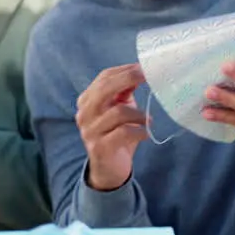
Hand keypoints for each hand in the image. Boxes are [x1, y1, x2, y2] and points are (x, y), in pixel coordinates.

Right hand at [76, 64, 147, 191]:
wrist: (108, 168)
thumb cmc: (117, 133)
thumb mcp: (120, 108)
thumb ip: (125, 91)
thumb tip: (140, 70)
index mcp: (88, 100)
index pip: (104, 77)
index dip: (126, 69)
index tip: (146, 66)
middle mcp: (84, 113)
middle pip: (105, 88)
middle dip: (129, 79)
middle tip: (150, 77)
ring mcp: (90, 131)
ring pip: (118, 112)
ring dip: (140, 114)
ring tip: (148, 120)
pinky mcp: (100, 148)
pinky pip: (123, 133)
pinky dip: (140, 131)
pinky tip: (146, 133)